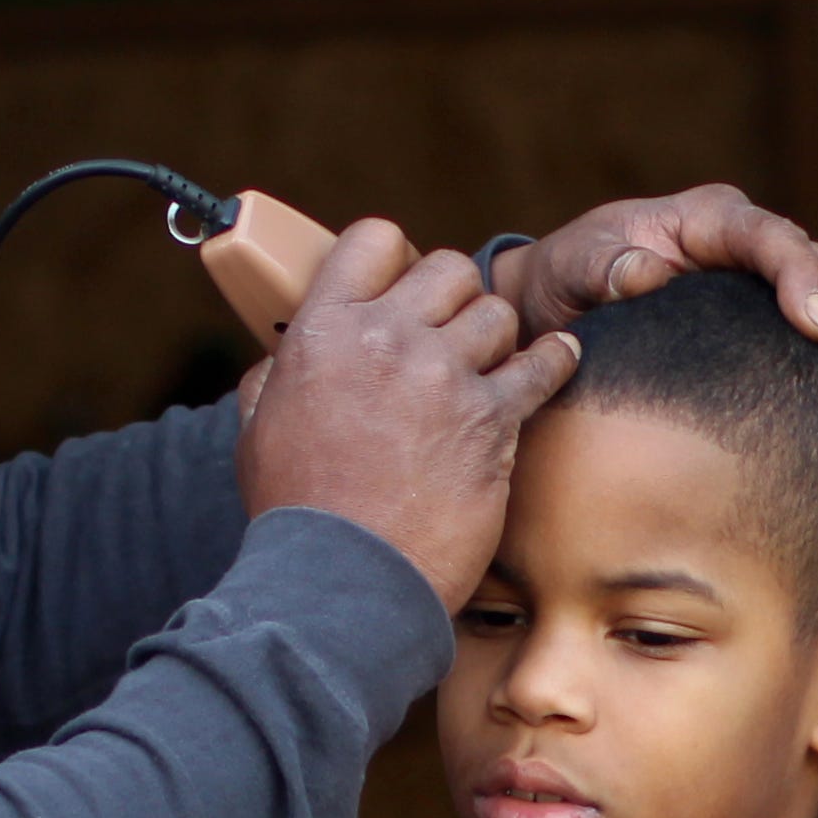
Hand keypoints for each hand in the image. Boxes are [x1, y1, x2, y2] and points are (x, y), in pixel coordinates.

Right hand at [237, 217, 583, 606]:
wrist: (344, 578)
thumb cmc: (299, 514)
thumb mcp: (256, 430)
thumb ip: (273, 377)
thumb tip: (279, 358)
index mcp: (323, 329)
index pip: (374, 239)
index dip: (397, 256)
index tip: (408, 283)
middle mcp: (385, 338)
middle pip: (447, 268)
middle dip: (455, 295)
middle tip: (455, 330)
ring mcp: (442, 376)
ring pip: (495, 313)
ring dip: (496, 337)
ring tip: (492, 363)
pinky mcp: (490, 421)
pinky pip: (541, 365)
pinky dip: (555, 359)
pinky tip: (560, 356)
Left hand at [501, 188, 817, 430]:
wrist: (565, 303)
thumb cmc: (569, 282)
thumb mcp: (574, 269)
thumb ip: (605, 267)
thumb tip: (648, 272)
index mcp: (710, 221)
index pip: (769, 236)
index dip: (800, 274)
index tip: (815, 325)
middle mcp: (759, 246)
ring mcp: (782, 286)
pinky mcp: (792, 330)